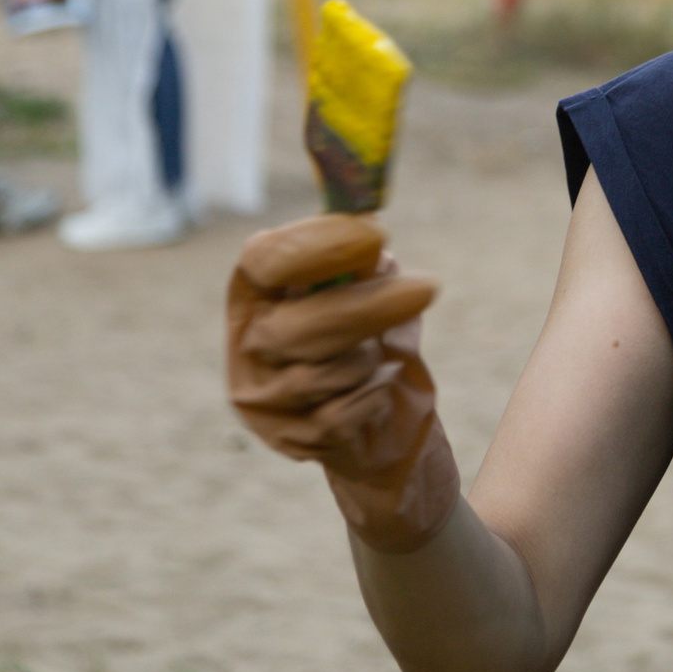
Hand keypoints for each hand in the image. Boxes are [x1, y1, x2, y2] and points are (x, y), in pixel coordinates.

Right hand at [227, 215, 461, 554]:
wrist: (374, 421)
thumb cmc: (367, 336)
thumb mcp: (366, 289)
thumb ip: (360, 262)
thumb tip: (369, 234)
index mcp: (256, 291)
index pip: (263, 261)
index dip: (312, 246)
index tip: (373, 232)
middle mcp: (245, 343)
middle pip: (293, 328)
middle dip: (365, 309)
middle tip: (426, 288)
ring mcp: (261, 397)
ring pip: (324, 375)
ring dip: (368, 360)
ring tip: (379, 354)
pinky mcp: (287, 439)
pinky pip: (342, 414)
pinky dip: (374, 396)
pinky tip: (380, 386)